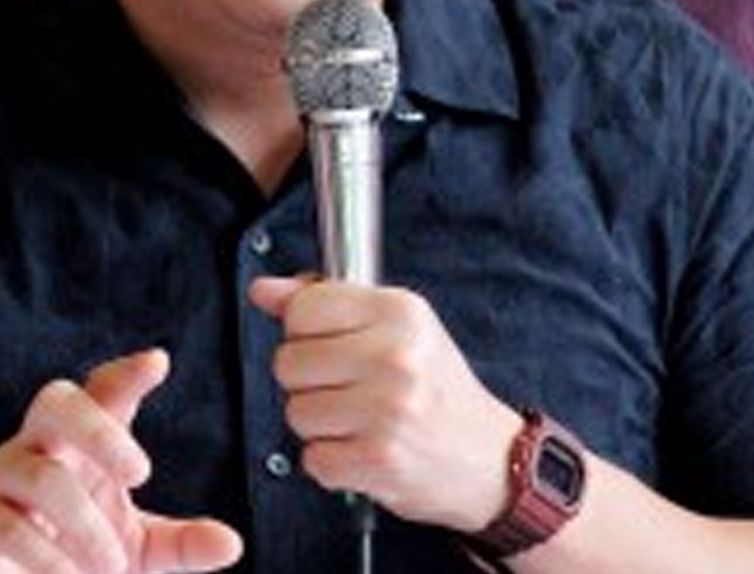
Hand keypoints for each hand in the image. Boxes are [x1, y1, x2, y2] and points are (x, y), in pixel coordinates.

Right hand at [0, 349, 242, 573]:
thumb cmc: (71, 553)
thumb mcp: (134, 550)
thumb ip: (181, 546)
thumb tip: (232, 544)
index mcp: (80, 442)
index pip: (101, 392)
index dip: (125, 375)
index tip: (157, 363)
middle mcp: (39, 446)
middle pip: (58, 403)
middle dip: (100, 430)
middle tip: (141, 473)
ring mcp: (1, 478)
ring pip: (47, 479)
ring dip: (87, 528)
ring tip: (113, 567)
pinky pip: (10, 529)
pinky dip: (47, 558)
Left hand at [249, 277, 521, 533]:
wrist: (490, 458)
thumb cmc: (436, 388)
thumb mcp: (393, 327)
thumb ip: (324, 302)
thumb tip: (263, 290)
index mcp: (399, 311)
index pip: (303, 308)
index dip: (305, 331)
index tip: (332, 345)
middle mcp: (394, 356)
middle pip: (288, 363)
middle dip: (309, 381)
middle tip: (351, 389)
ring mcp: (387, 410)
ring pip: (296, 413)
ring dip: (320, 425)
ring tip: (361, 422)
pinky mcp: (379, 460)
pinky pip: (313, 459)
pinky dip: (332, 463)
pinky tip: (364, 450)